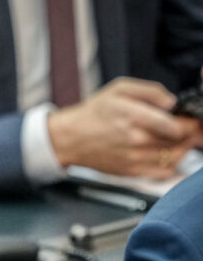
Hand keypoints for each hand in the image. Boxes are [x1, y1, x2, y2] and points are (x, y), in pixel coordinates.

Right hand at [48, 77, 202, 176]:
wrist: (70, 139)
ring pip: (175, 157)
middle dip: (189, 133)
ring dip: (182, 148)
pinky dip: (172, 164)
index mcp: (134, 117)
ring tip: (176, 139)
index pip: (178, 126)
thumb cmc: (93, 114)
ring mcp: (134, 158)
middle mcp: (136, 140)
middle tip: (187, 128)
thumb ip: (150, 91)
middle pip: (180, 141)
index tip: (189, 118)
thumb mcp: (119, 88)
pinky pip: (164, 172)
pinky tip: (165, 154)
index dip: (190, 122)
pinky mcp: (131, 172)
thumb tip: (172, 102)